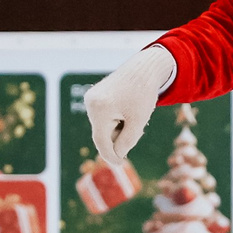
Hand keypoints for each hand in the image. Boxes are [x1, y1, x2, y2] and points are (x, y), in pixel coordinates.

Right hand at [85, 45, 174, 164]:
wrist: (142, 68)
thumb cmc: (143, 93)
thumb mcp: (139, 121)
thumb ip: (127, 141)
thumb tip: (116, 154)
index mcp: (100, 109)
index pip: (102, 141)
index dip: (111, 156)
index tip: (120, 164)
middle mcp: (90, 103)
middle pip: (103, 134)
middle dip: (120, 136)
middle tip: (138, 125)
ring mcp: (90, 99)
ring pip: (103, 127)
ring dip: (118, 127)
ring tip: (132, 112)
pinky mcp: (93, 97)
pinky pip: (103, 117)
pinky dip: (115, 119)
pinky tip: (126, 109)